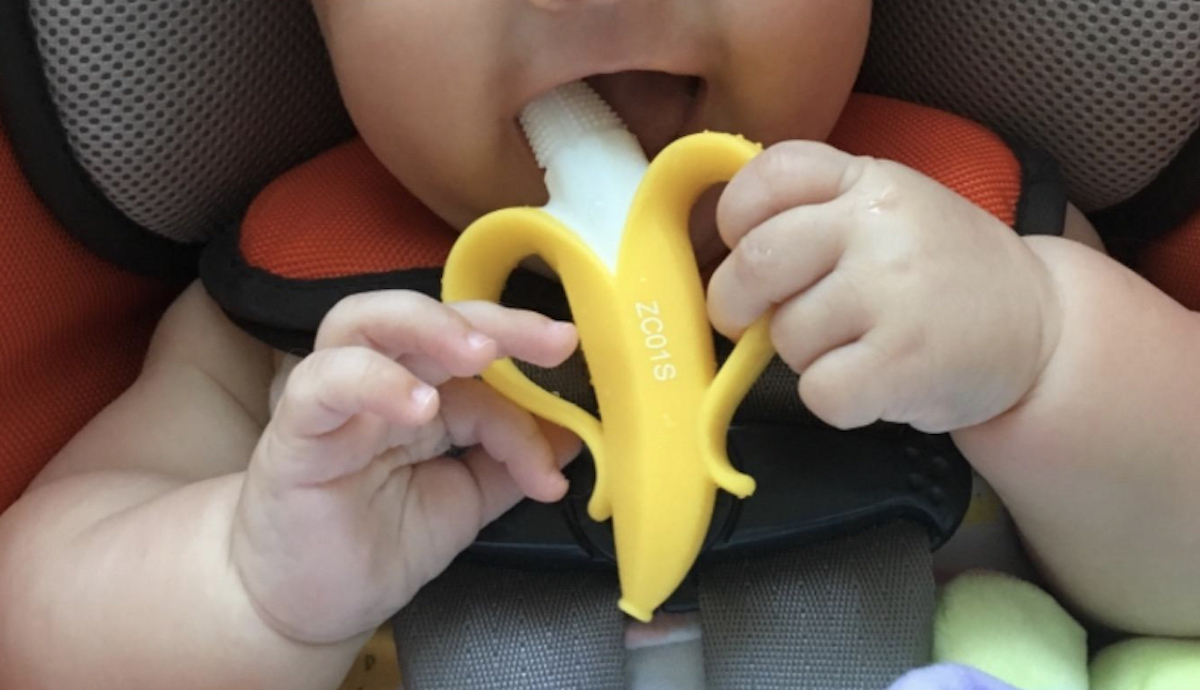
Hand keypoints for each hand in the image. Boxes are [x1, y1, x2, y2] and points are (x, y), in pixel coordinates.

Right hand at [230, 291, 579, 643]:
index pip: (481, 371)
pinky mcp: (292, 435)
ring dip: (430, 327)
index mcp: (420, 393)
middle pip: (428, 317)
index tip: (566, 449)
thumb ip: (509, 463)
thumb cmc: (375, 546)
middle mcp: (375, 383)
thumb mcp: (463, 502)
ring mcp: (330, 402)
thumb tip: (573, 433)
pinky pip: (322, 385)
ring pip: (362, 322)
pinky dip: (372, 381)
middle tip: (554, 339)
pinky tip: (419, 406)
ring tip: (482, 353)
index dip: (530, 399)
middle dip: (496, 319)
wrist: (299, 606)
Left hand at [708, 141, 1060, 432]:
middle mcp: (879, 225)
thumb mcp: (889, 211)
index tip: (741, 245)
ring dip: (806, 356)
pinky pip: (819, 390)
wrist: (1043, 328)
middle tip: (752, 320)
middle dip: (735, 302)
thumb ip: (815, 212)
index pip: (768, 175)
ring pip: (785, 336)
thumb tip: (722, 254)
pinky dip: (836, 400)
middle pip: (755, 261)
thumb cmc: (943, 273)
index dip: (734, 217)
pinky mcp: (902, 361)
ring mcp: (892, 291)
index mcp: (869, 179)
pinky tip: (875, 382)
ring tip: (860, 346)